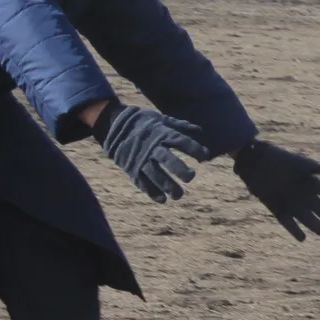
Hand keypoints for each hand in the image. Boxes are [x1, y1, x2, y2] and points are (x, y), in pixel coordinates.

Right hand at [91, 99, 214, 202]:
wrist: (114, 126)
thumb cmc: (143, 122)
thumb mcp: (162, 119)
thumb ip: (180, 126)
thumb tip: (200, 131)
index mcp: (162, 134)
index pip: (181, 142)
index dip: (194, 149)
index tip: (205, 157)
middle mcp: (152, 147)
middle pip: (168, 160)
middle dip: (180, 169)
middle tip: (191, 177)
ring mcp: (141, 159)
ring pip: (156, 175)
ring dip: (168, 186)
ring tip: (179, 195)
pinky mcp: (132, 168)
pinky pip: (142, 182)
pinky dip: (152, 191)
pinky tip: (162, 199)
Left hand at [234, 139, 319, 241]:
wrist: (256, 163)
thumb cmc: (278, 159)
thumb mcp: (294, 161)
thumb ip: (308, 165)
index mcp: (310, 182)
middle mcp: (303, 195)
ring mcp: (292, 204)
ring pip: (307, 218)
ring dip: (314, 225)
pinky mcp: (278, 210)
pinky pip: (289, 223)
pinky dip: (295, 231)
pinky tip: (302, 238)